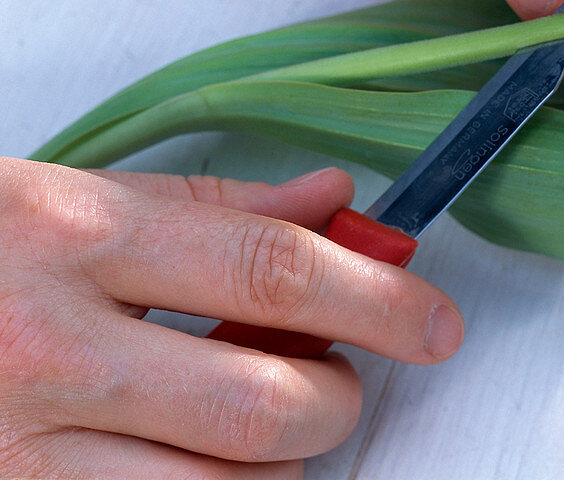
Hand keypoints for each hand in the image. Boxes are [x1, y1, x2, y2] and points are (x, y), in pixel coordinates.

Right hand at [0, 158, 462, 477]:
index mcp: (79, 236)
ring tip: (251, 422)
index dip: (379, 298)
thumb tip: (338, 202)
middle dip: (337, 399)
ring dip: (276, 468)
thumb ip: (219, 204)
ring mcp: (20, 451)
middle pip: (263, 406)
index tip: (436, 321)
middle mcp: (49, 346)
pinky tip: (193, 460)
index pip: (273, 270)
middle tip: (332, 376)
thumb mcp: (83, 196)